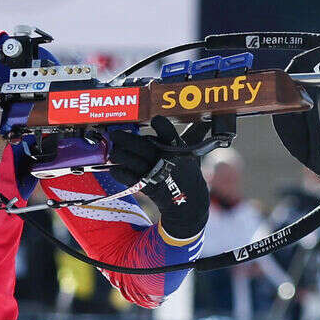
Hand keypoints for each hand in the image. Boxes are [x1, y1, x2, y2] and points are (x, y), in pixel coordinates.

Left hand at [107, 118, 208, 240]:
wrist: (188, 201)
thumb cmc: (188, 172)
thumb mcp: (194, 152)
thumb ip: (196, 134)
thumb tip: (206, 119)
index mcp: (177, 148)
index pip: (168, 132)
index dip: (161, 125)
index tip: (154, 120)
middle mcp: (166, 159)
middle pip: (142, 147)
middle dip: (125, 139)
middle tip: (114, 134)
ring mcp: (156, 173)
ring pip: (134, 162)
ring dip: (120, 155)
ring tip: (113, 152)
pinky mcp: (148, 187)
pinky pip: (130, 178)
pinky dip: (120, 173)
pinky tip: (114, 168)